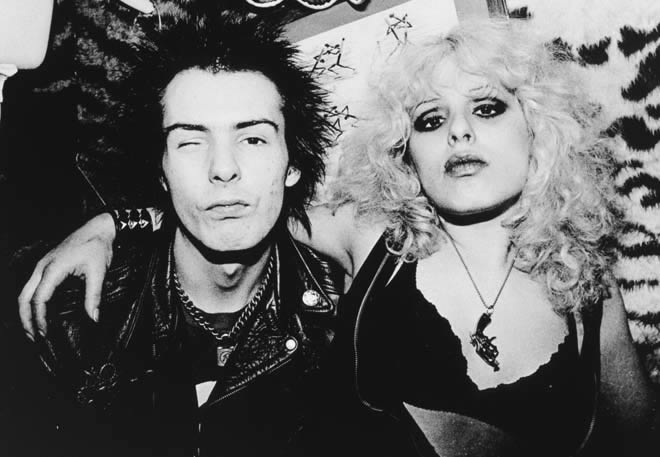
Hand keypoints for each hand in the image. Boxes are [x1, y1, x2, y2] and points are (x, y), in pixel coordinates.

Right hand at [18, 213, 116, 338]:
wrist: (99, 227)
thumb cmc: (98, 246)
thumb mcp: (98, 272)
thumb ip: (94, 296)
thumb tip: (94, 318)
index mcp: (53, 268)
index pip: (39, 299)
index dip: (40, 319)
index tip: (44, 334)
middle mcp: (42, 266)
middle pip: (24, 297)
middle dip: (25, 318)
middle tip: (33, 338)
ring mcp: (42, 264)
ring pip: (25, 291)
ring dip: (26, 311)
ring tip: (32, 329)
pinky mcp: (46, 264)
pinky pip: (32, 285)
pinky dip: (31, 301)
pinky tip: (39, 311)